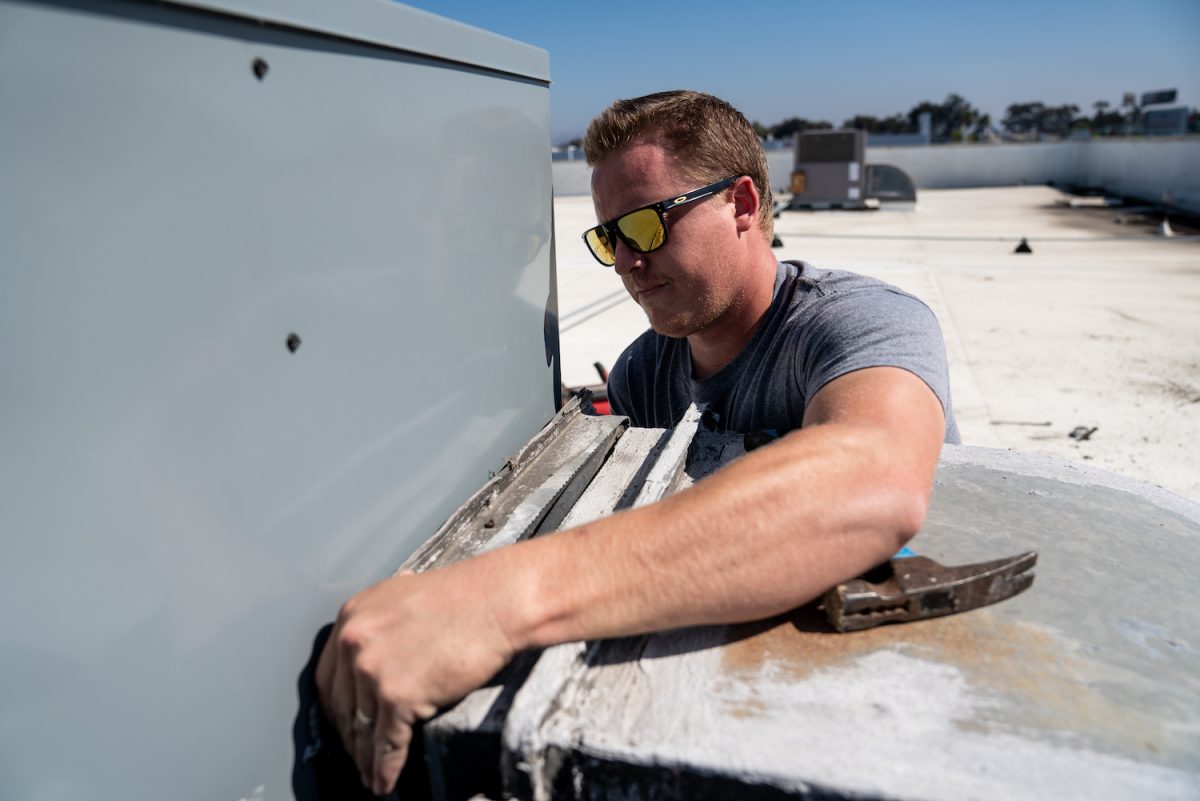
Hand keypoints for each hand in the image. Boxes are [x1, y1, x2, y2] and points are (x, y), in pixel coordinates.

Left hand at [315, 563, 517, 794]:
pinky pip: (387, 743)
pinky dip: (385, 768)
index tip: (343, 723)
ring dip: (365, 759)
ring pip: (362, 729)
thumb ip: (379, 626)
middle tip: (355, 755)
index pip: (328, 676)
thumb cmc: (464, 596)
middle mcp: (355, 643)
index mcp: (352, 616)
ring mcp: (374, 670)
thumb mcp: (401, 598)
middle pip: (341, 706)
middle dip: (349, 736)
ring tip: (369, 776)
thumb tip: (374, 657)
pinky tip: (385, 782)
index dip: (336, 707)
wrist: (497, 601)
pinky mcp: (399, 696)